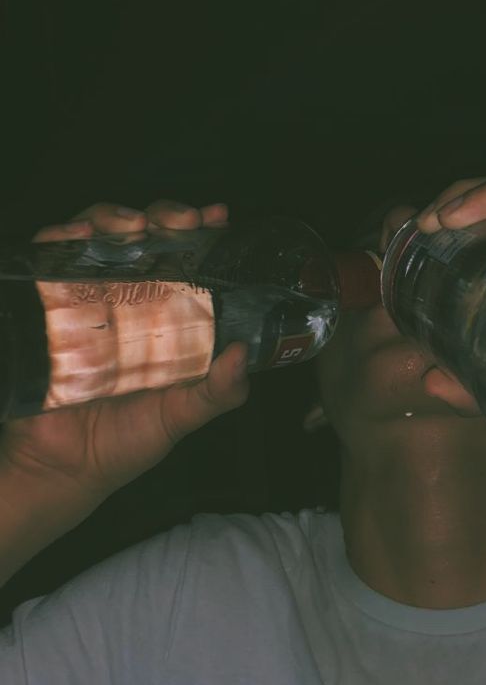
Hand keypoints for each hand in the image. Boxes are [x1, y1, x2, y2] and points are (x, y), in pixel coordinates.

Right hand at [0, 199, 249, 499]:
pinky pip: (46, 256)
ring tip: (131, 226)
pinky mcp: (44, 304)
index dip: (201, 232)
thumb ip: (216, 393)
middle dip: (163, 215)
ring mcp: (83, 297)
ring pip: (97, 234)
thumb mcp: (180, 418)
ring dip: (114, 217)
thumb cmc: (123, 444)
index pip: (186, 259)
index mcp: (164, 317)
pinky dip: (59, 236)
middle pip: (143, 235)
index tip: (218, 217)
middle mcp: (125, 299)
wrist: (62, 469)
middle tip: (180, 221)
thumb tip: (241, 355)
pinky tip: (77, 235)